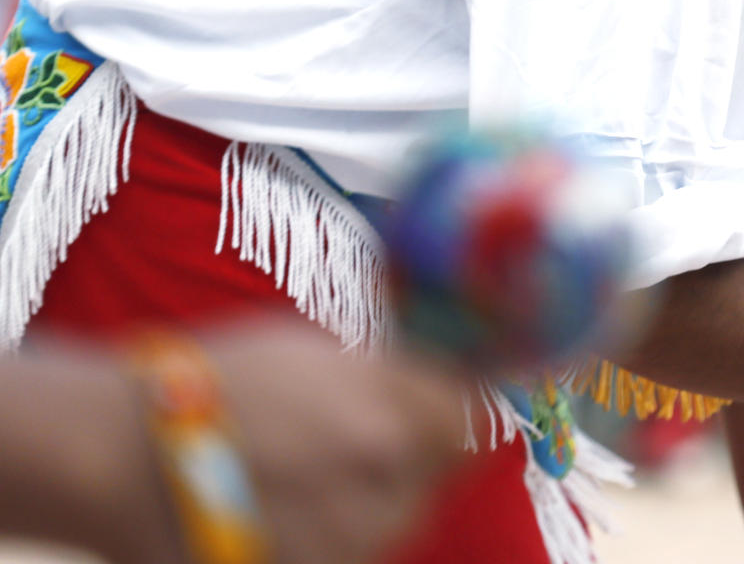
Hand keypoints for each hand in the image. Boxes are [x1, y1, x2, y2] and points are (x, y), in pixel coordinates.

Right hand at [106, 326, 469, 563]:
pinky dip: (326, 535)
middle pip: (433, 476)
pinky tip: (276, 510)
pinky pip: (347, 550)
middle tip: (345, 439)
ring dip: (366, 501)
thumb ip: (391, 378)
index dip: (455, 410)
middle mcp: (381, 489)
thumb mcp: (316, 356)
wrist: (116, 454)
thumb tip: (447, 383)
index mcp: (391, 421)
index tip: (436, 405)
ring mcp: (346, 545)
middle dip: (405, 457)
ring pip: (391, 522)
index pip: (472, 421)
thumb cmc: (212, 384)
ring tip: (295, 475)